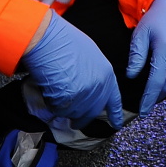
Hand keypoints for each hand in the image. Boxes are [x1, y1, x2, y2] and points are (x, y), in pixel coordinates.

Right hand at [19, 14, 123, 129]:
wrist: (48, 40)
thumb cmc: (65, 41)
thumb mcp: (90, 55)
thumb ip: (93, 74)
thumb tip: (86, 85)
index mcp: (107, 75)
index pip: (114, 101)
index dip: (115, 114)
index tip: (116, 125)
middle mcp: (98, 89)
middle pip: (92, 113)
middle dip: (82, 120)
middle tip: (74, 123)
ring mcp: (83, 97)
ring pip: (73, 113)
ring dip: (64, 108)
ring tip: (56, 91)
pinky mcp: (68, 102)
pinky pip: (58, 110)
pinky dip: (52, 104)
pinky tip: (49, 89)